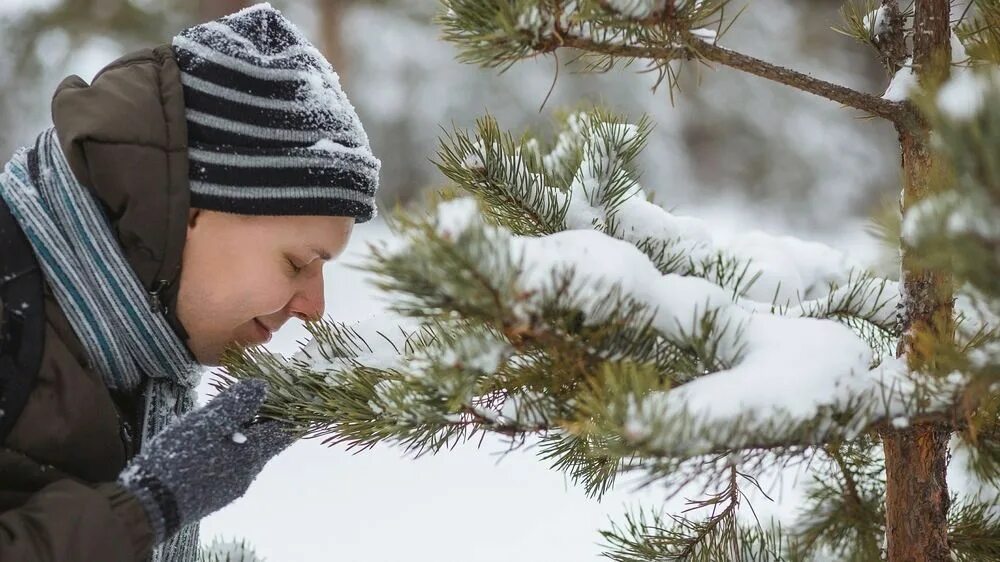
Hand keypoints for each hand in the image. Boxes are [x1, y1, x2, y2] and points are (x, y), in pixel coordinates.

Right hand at [118, 379, 295, 543]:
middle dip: (264, 420)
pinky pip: (230, 466)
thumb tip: (263, 386)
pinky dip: (230, 449)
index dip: (288, 411)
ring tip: (231, 414)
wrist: (150, 507)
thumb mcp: (207, 424)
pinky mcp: (213, 494)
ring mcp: (230, 487)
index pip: (284, 432)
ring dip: (244, 434)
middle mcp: (246, 474)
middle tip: (255, 398)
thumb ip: (235, 404)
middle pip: (265, 443)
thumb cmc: (179, 460)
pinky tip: (212, 440)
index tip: (287, 393)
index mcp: (251, 456)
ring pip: (246, 454)